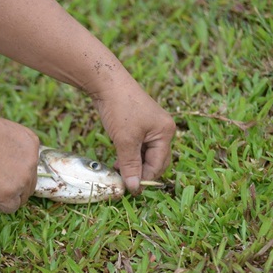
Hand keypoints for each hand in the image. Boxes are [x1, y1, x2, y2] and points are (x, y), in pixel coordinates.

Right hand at [0, 114, 39, 212]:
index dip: (16, 170)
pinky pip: (11, 207)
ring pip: (22, 197)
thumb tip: (5, 159)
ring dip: (9, 195)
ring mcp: (23, 178)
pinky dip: (0, 204)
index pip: (31, 164)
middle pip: (30, 183)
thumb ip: (11, 147)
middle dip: (16, 185)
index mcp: (32, 143)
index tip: (4, 170)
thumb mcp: (4, 133)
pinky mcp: (10, 192)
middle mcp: (32, 161)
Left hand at [92, 79, 175, 194]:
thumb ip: (130, 165)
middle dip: (142, 173)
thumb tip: (134, 187)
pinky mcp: (140, 125)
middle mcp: (163, 130)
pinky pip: (139, 146)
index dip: (145, 178)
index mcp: (165, 133)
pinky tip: (119, 162)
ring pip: (146, 155)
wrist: (107, 82)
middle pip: (156, 161)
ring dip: (134, 165)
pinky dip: (130, 156)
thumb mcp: (125, 140)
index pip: (158, 164)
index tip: (130, 190)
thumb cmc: (120, 108)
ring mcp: (152, 127)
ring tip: (119, 173)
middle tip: (126, 183)